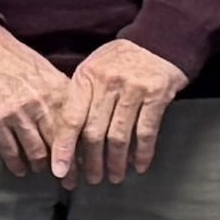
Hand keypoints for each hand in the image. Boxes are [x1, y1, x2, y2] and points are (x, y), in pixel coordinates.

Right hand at [0, 25, 76, 179]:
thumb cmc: (8, 55)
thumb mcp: (41, 68)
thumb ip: (59, 92)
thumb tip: (75, 119)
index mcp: (57, 88)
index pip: (78, 127)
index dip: (84, 149)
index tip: (89, 163)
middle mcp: (41, 102)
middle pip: (61, 144)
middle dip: (68, 167)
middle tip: (71, 181)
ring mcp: (17, 112)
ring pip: (37, 151)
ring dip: (41, 167)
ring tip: (42, 172)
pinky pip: (10, 150)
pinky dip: (16, 164)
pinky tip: (19, 170)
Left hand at [58, 39, 189, 185]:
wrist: (159, 40)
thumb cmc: (121, 60)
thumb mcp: (93, 69)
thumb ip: (80, 97)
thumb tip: (66, 138)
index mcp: (86, 77)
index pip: (70, 118)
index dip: (64, 147)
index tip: (60, 170)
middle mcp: (107, 83)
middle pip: (93, 132)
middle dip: (91, 161)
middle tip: (91, 179)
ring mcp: (133, 89)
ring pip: (119, 136)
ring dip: (115, 162)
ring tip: (114, 176)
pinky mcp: (157, 95)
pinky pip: (146, 131)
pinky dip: (142, 153)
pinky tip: (139, 166)